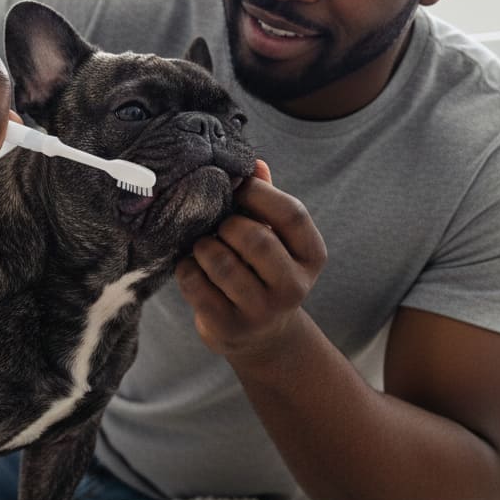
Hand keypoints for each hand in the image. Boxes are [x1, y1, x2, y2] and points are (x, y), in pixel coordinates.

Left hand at [175, 160, 327, 362]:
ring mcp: (262, 312)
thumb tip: (254, 162)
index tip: (237, 187)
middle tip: (217, 226)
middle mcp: (294, 287)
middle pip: (255, 238)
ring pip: (222, 263)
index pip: (292, 214)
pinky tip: (192, 267)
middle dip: (227, 225)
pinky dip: (186, 268)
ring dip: (203, 247)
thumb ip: (267, 199)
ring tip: (203, 246)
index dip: (259, 193)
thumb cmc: (264, 270)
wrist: (262, 336)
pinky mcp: (229, 327)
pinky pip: (196, 285)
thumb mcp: (276, 236)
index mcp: (312, 256)